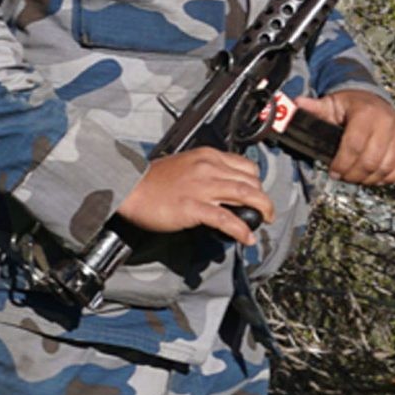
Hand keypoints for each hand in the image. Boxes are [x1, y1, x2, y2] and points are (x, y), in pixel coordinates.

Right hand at [119, 147, 273, 245]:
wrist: (129, 187)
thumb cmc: (150, 180)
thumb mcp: (183, 164)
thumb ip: (204, 171)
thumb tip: (220, 188)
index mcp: (207, 156)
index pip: (246, 166)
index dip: (257, 182)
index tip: (257, 193)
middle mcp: (208, 168)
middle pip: (251, 181)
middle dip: (263, 198)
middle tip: (264, 211)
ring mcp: (202, 187)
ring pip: (247, 195)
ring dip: (263, 210)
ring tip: (265, 220)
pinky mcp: (194, 207)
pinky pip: (227, 219)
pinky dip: (241, 230)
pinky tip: (246, 238)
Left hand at [291, 90, 394, 185]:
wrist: (375, 99)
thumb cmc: (349, 106)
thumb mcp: (330, 104)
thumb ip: (314, 108)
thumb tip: (296, 103)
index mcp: (367, 112)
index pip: (354, 146)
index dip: (342, 164)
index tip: (333, 171)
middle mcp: (389, 121)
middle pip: (371, 161)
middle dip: (353, 174)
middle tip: (343, 177)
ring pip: (386, 168)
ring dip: (368, 179)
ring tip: (355, 177)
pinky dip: (386, 177)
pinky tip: (373, 177)